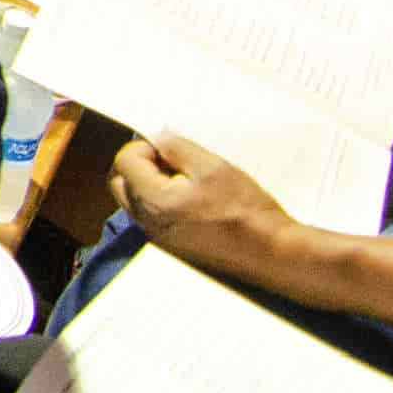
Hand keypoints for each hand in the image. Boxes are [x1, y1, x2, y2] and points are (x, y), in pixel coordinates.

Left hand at [110, 135, 301, 282]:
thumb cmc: (245, 211)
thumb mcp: (212, 167)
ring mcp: (159, 238)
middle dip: (140, 163)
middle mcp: (148, 223)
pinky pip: (152, 217)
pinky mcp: (172, 247)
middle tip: (172, 158)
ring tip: (187, 177)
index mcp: (153, 201)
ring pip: (135, 201)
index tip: (169, 146)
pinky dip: (161, 200)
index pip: (124, 162)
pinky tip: (193, 197)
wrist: (270, 253)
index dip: (144, 146)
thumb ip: (177, 149)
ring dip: (151, 182)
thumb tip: (157, 139)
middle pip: (122, 183)